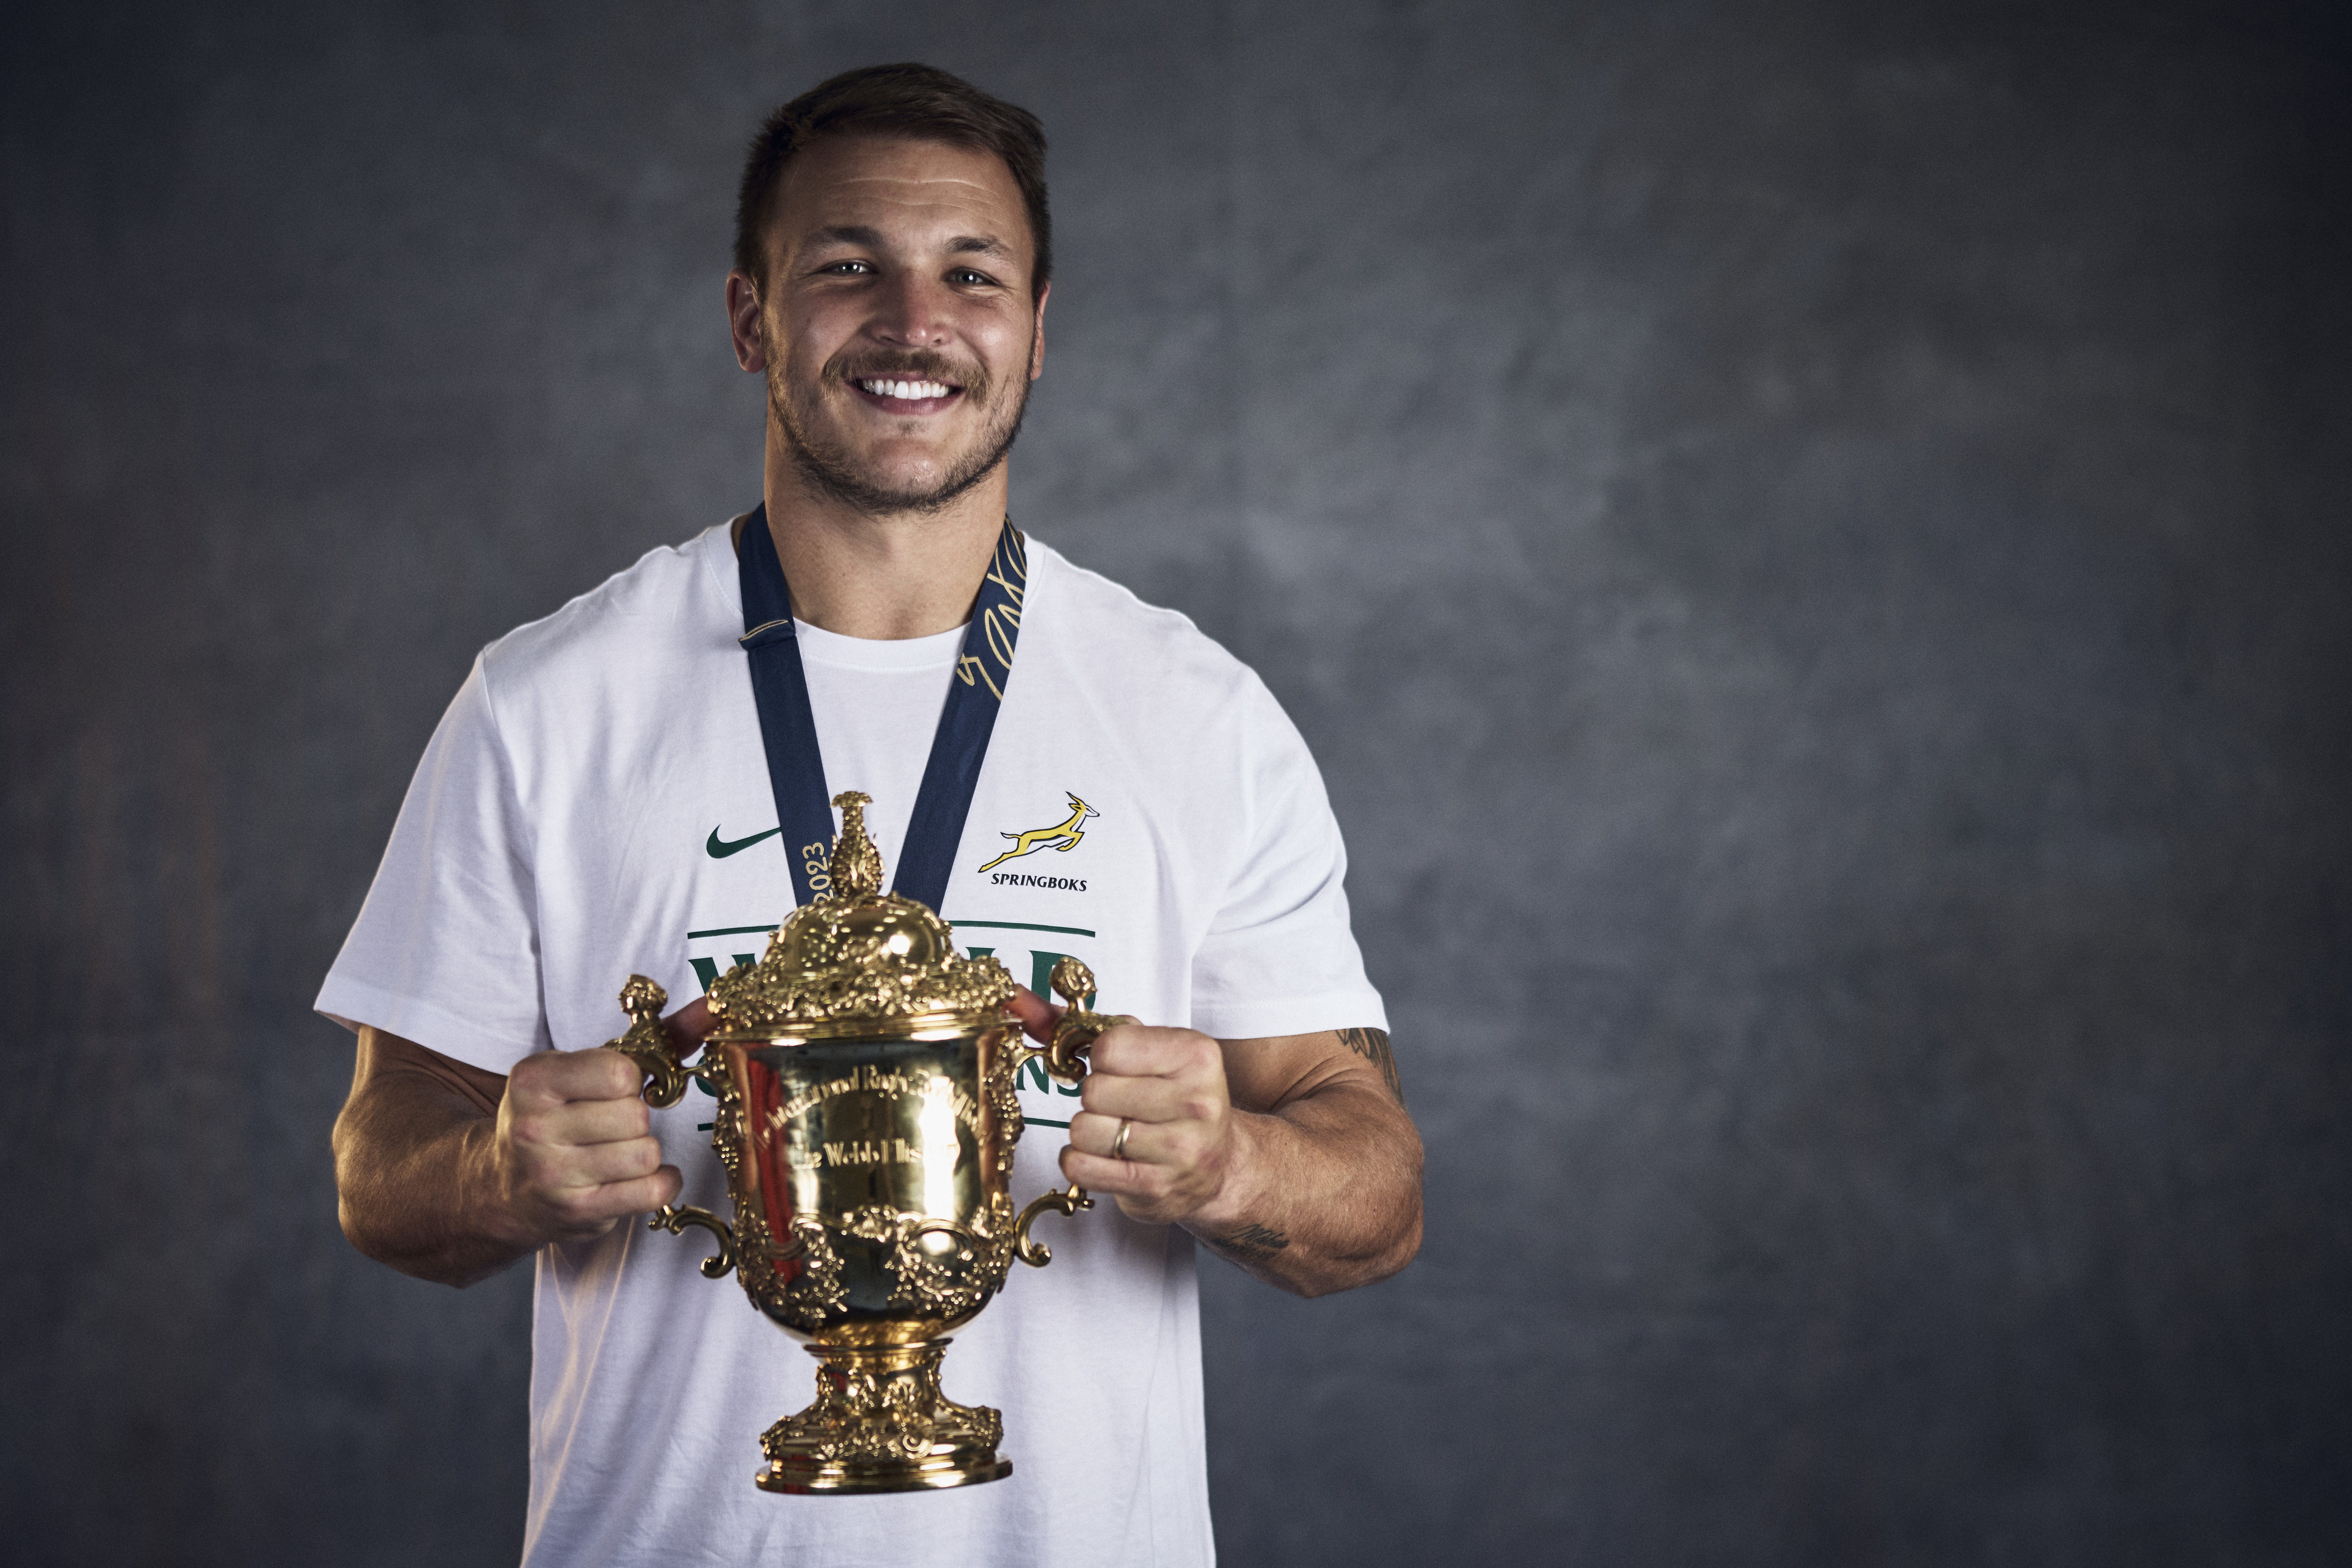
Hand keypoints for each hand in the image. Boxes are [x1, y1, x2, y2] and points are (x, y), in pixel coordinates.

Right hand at [484, 998, 708, 1246]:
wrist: (504, 1187)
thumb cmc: (556, 1116)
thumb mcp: (581, 1069)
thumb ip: (655, 1039)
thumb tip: (712, 1011)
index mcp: (534, 1080)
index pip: (619, 1072)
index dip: (630, 1080)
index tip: (613, 1089)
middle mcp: (534, 1128)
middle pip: (635, 1116)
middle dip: (635, 1119)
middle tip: (610, 1125)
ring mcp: (553, 1175)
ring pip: (646, 1154)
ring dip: (643, 1152)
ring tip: (615, 1151)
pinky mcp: (576, 1212)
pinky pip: (651, 1191)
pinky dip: (659, 1182)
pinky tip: (638, 1177)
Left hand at [1009, 986, 1239, 1225]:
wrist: (1218, 1163)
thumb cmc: (1174, 1097)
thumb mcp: (1147, 1049)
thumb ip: (1081, 1024)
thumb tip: (1016, 998)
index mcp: (1197, 1054)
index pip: (1109, 1047)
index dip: (1101, 1060)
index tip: (1119, 1070)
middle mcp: (1197, 1102)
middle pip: (1094, 1091)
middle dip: (1095, 1097)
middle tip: (1119, 1104)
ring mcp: (1180, 1150)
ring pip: (1084, 1130)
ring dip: (1087, 1130)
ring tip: (1116, 1131)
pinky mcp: (1157, 1188)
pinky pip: (1081, 1167)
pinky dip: (1079, 1160)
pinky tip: (1104, 1155)